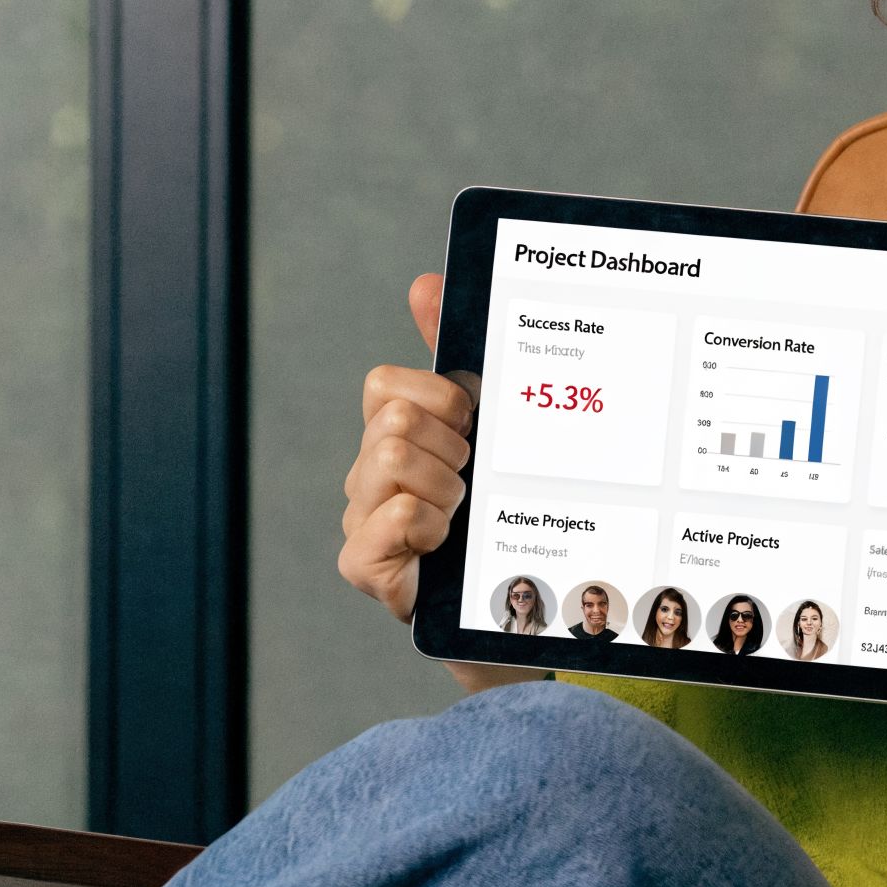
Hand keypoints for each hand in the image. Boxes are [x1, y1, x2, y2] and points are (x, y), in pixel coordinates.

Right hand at [336, 275, 535, 692]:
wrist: (523, 605)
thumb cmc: (506, 512)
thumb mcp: (496, 427)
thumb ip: (460, 355)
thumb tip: (425, 281)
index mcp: (396, 432)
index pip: (388, 384)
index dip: (441, 399)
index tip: (473, 428)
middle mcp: (370, 473)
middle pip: (394, 420)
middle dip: (452, 447)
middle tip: (475, 480)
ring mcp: (363, 520)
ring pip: (391, 461)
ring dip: (447, 487)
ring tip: (465, 514)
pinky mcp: (365, 566)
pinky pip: (388, 517)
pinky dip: (428, 525)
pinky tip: (445, 544)